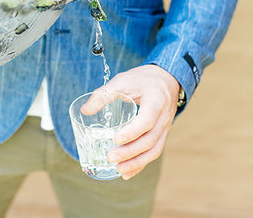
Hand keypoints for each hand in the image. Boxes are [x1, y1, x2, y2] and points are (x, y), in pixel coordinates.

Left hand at [81, 64, 179, 179]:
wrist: (167, 79)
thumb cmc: (143, 78)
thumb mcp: (123, 80)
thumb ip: (104, 94)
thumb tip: (85, 111)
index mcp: (156, 100)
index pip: (146, 121)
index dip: (132, 132)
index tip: (115, 138)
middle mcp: (164, 117)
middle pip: (150, 139)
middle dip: (130, 152)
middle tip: (110, 157)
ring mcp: (165, 127)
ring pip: (154, 150)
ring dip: (136, 163)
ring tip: (118, 169)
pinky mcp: (162, 134)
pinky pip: (154, 152)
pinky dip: (141, 164)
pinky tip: (127, 173)